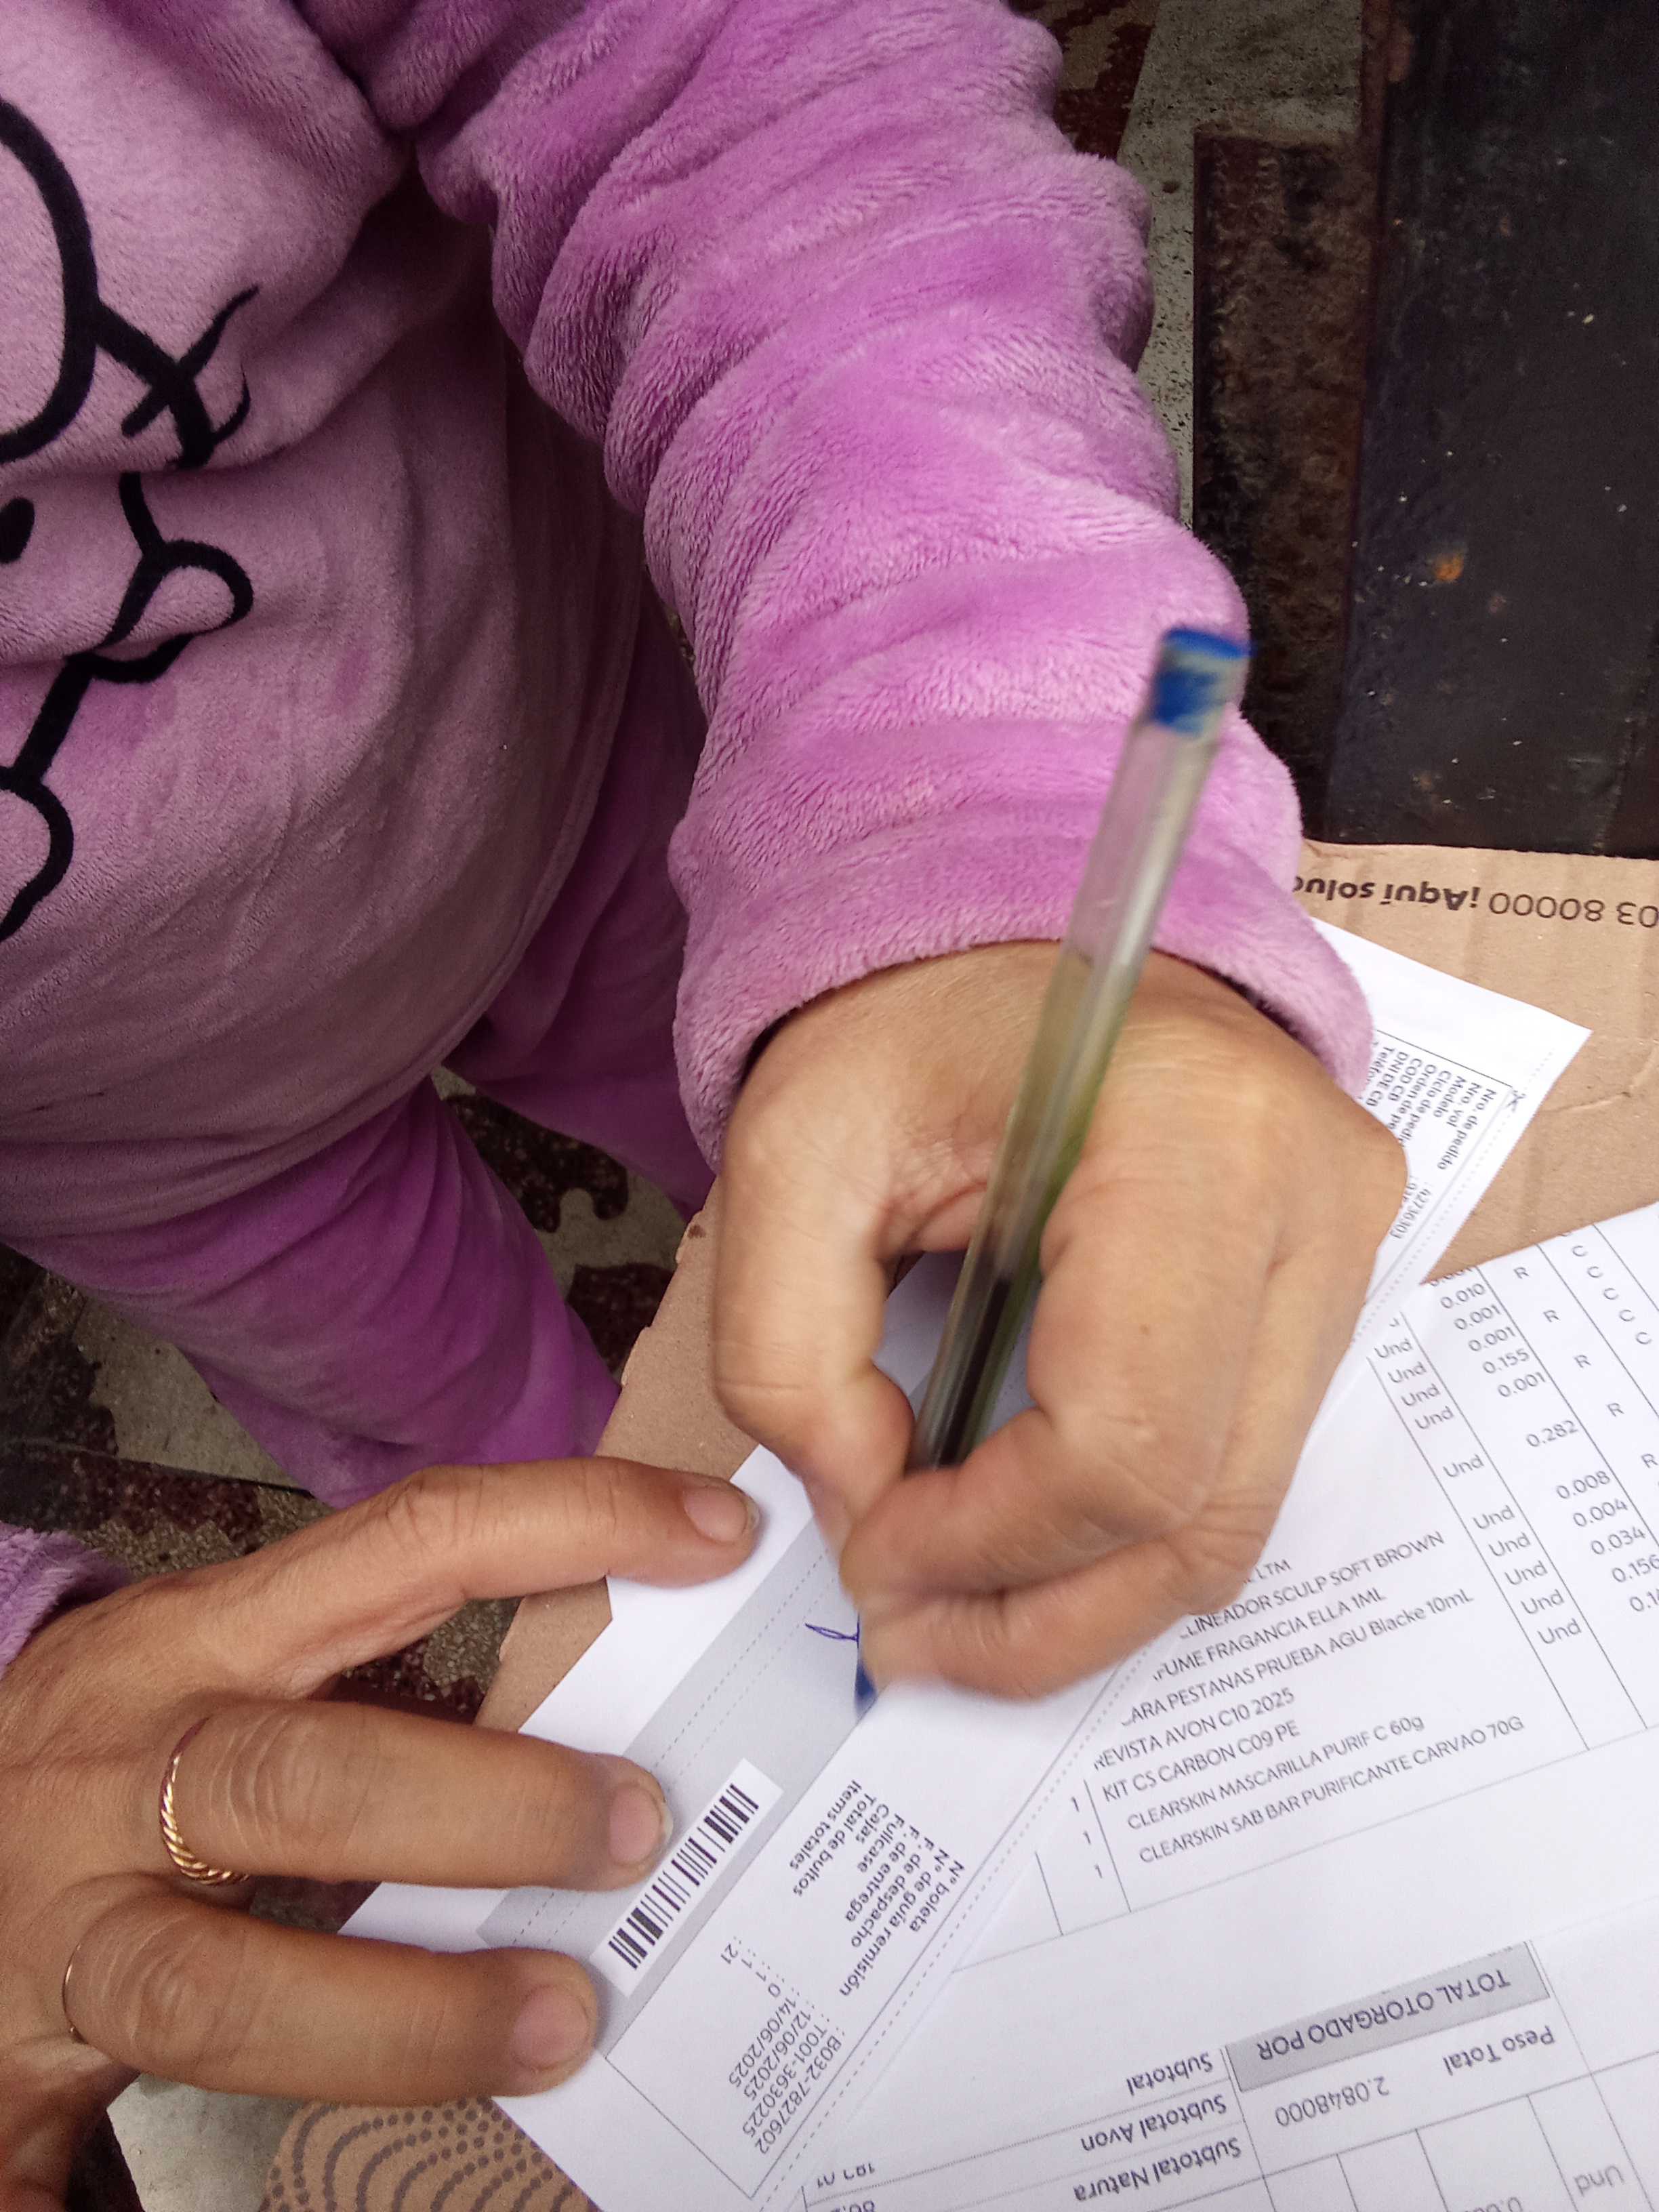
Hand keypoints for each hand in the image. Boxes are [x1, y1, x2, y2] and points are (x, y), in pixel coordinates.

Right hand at [0, 1457, 755, 2211]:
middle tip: (637, 1830)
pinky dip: (88, 2205)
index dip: (566, 1521)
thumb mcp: (222, 1674)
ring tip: (557, 2025)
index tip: (715, 1535)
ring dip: (395, 2019)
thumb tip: (602, 1732)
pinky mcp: (8, 2057)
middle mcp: (129, 1762)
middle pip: (303, 1774)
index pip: (405, 1544)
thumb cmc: (109, 1756)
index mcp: (199, 1640)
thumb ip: (375, 1678)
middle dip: (482, 1806)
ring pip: (213, 1983)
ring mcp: (65, 1920)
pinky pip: (39, 2151)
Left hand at [717, 944, 1402, 1696]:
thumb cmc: (906, 1019)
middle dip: (1042, 1609)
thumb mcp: (788, 1159)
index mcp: (1194, 1137)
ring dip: (1088, 1591)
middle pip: (1203, 1509)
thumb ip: (790, 1359)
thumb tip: (875, 1524)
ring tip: (955, 1604)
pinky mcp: (1332, 1278)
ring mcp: (1349, 1242)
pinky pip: (1242, 1463)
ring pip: (1238, 1512)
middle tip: (910, 1638)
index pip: (1123, 1440)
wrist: (1018, 935)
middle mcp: (1315, 1197)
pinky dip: (1128, 1531)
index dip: (987, 1542)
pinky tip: (1024, 1533)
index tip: (873, 1552)